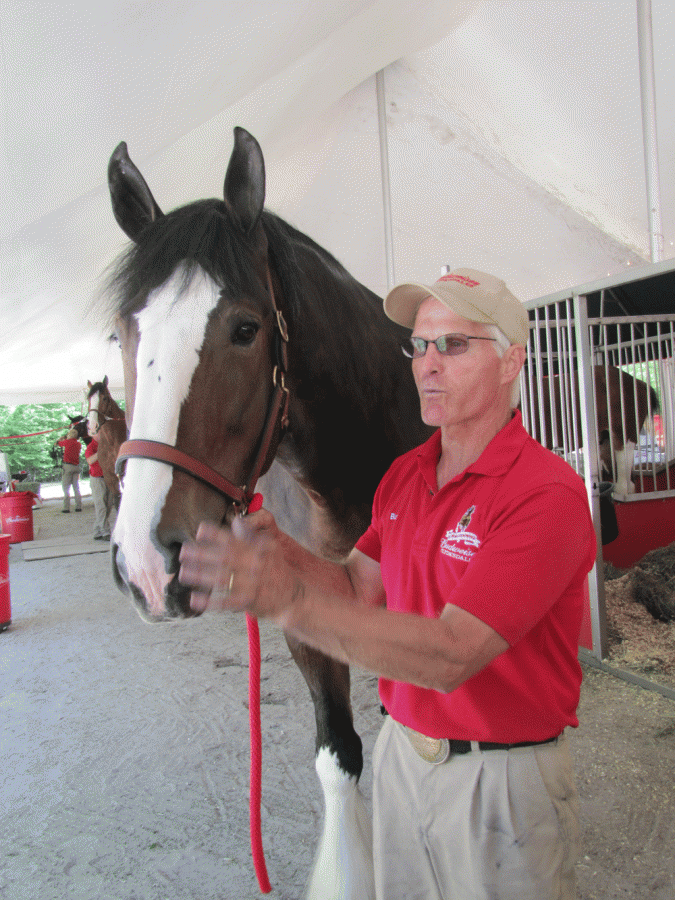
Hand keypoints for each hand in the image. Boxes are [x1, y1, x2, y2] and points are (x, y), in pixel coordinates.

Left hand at [178, 510, 297, 619]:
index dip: (216, 534)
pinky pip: (225, 602)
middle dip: (202, 554)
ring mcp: (251, 584)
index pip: (235, 539)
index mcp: (257, 549)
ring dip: (201, 576)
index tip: (199, 531)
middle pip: (224, 558)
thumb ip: (251, 535)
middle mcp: (254, 564)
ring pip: (222, 579)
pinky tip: (194, 599)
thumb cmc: (276, 569)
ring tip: (183, 573)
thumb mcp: (270, 547)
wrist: (293, 597)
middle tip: (182, 552)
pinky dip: (209, 602)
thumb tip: (235, 521)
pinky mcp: (249, 602)